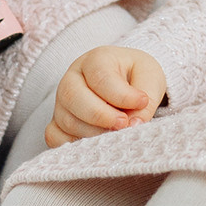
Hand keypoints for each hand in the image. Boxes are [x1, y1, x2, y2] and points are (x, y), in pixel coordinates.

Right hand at [45, 46, 166, 146]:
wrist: (126, 80)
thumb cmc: (136, 76)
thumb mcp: (150, 77)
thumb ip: (146, 101)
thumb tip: (134, 125)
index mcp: (96, 60)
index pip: (100, 77)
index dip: (121, 95)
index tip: (142, 102)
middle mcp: (73, 78)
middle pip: (73, 96)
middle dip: (101, 116)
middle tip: (124, 124)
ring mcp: (62, 102)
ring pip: (66, 120)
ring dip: (93, 133)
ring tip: (117, 135)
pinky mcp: (58, 122)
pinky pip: (55, 136)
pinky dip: (72, 145)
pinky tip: (96, 144)